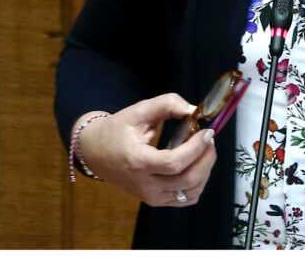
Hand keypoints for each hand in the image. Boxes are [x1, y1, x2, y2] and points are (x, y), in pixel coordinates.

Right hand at [75, 93, 217, 206]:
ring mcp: (151, 196)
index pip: (174, 163)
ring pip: (190, 192)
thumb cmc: (115, 130)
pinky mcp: (156, 200)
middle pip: (187, 180)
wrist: (94, 152)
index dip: (195, 149)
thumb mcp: (138, 111)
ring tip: (204, 149)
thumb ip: (166, 104)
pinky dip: (198, 183)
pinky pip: (185, 199)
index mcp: (137, 162)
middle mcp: (144, 185)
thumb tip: (193, 109)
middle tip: (209, 138)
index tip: (207, 132)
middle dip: (206, 158)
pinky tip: (197, 165)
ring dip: (205, 170)